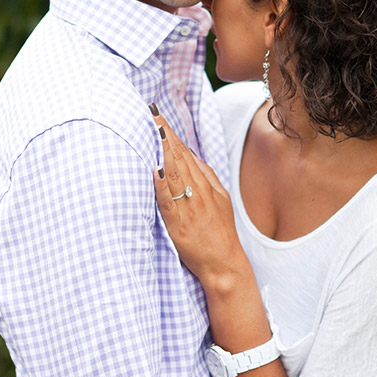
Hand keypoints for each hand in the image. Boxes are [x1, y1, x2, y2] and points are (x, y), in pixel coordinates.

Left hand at [151, 108, 248, 282]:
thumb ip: (207, 177)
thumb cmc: (220, 233)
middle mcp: (199, 192)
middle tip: (150, 112)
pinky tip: (155, 170)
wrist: (225, 264)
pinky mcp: (179, 225)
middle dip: (164, 133)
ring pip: (175, 174)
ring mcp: (189, 207)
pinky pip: (168, 202)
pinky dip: (161, 185)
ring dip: (163, 151)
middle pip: (179, 157)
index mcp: (207, 185)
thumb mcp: (221, 199)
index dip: (172, 133)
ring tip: (152, 130)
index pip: (186, 152)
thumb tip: (190, 155)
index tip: (158, 114)